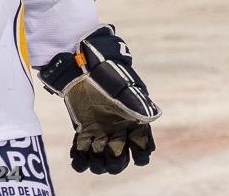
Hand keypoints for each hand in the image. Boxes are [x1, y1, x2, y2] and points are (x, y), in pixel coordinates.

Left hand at [38, 25, 159, 174]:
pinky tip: (77, 155)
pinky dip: (79, 159)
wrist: (84, 66)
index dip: (140, 155)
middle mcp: (119, 131)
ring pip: (101, 160)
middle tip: (107, 145)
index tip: (133, 150)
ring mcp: (101, 132)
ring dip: (97, 162)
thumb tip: (150, 120)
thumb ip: (136, 105)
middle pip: (120, 160)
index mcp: (134, 123)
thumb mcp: (125, 89)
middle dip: (115, 160)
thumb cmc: (108, 75)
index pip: (143, 150)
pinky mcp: (84, 130)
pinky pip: (82, 153)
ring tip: (91, 150)